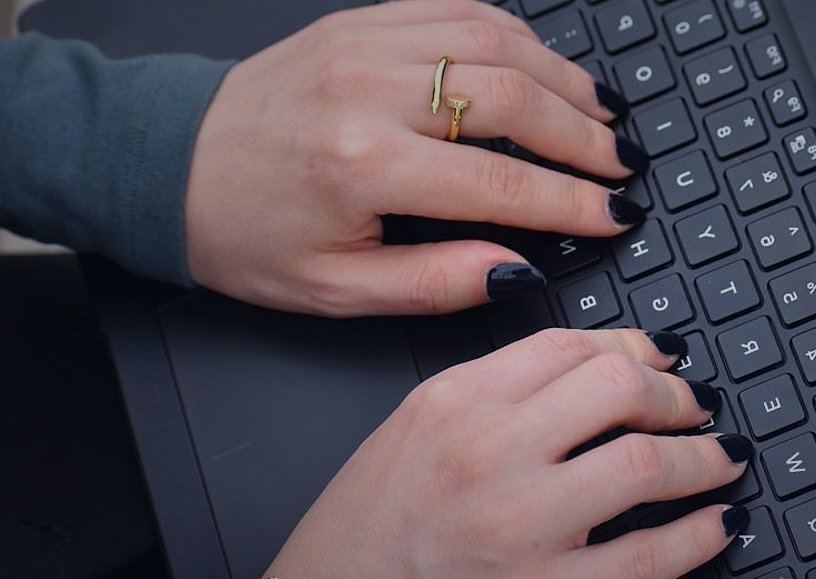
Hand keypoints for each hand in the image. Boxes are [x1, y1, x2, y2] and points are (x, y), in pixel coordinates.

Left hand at [185, 0, 647, 316]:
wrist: (170, 166)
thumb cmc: (243, 232)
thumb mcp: (335, 289)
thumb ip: (434, 283)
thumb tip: (516, 271)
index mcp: (362, 166)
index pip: (501, 180)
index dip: (571, 201)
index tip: (613, 214)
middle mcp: (369, 91)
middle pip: (513, 98)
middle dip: (583, 135)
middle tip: (621, 164)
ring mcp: (366, 44)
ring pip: (496, 43)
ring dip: (562, 79)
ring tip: (599, 115)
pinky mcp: (362, 21)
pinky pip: (459, 10)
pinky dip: (516, 36)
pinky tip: (544, 66)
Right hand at [265, 329, 751, 578]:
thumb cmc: (360, 537)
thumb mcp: (411, 433)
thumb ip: (492, 393)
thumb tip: (585, 371)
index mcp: (452, 402)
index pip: (566, 345)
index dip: (632, 345)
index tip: (660, 357)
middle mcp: (487, 451)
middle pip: (618, 387)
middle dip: (677, 393)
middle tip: (698, 405)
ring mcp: (520, 524)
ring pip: (646, 463)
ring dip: (704, 456)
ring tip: (722, 457)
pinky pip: (649, 555)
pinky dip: (700, 534)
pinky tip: (718, 523)